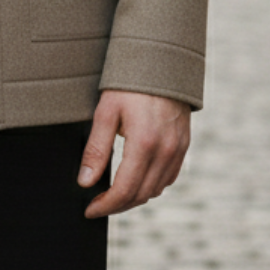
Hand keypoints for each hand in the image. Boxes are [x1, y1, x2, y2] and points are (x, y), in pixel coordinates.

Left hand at [77, 89, 189, 217]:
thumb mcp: (106, 111)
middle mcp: (166, 151)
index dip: (106, 205)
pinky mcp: (184, 144)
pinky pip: (169, 176)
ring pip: (156, 189)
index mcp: (145, 144)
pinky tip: (137, 179)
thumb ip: (96, 149)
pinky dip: (152, 185)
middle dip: (118, 205)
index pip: (125, 190)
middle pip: (141, 195)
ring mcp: (178, 149)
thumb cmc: (129, 82)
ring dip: (135, 197)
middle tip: (97, 204)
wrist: (161, 60)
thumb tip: (85, 182)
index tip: (90, 210)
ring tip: (113, 194)